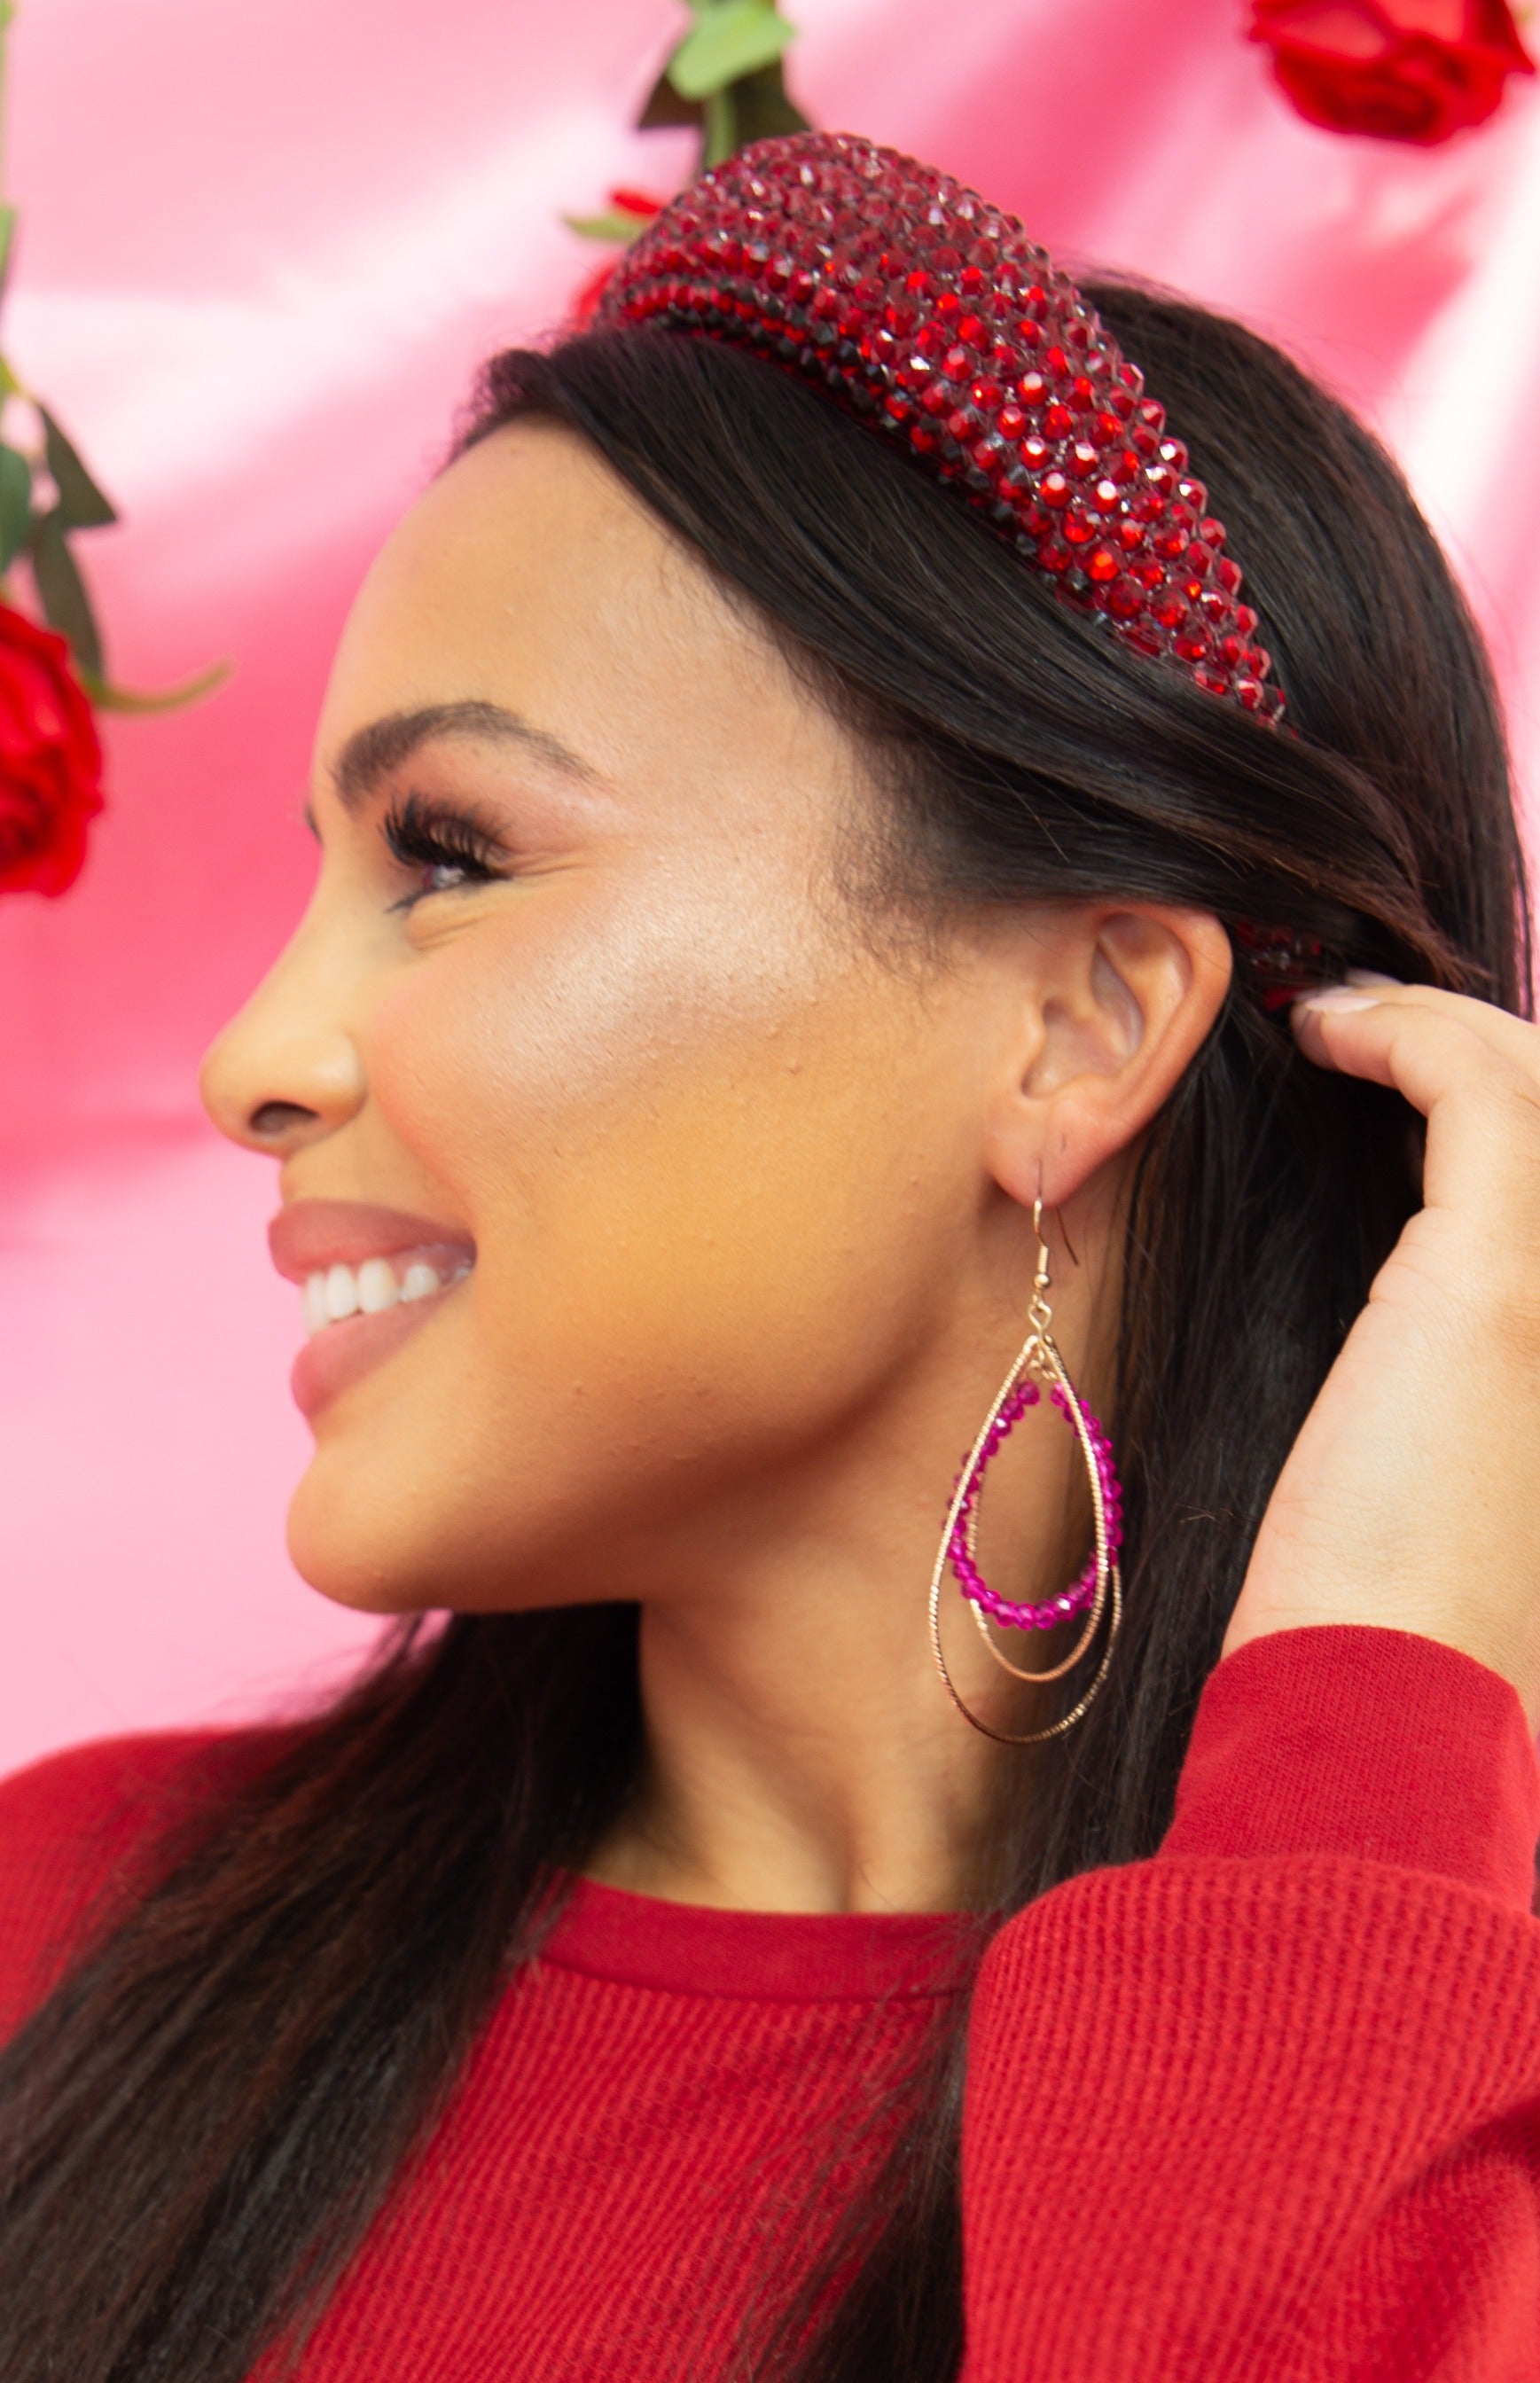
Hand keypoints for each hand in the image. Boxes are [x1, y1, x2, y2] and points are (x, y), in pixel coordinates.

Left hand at [1224, 975, 1539, 1721]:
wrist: (1389, 1709)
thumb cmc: (1388, 1613)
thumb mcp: (1438, 1456)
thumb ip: (1443, 1355)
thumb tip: (1400, 1296)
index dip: (1505, 1107)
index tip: (1401, 1076)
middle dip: (1482, 1050)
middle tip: (1370, 1030)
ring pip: (1537, 1079)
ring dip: (1439, 1027)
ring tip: (1340, 1022)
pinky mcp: (1500, 1278)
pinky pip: (1473, 1087)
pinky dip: (1405, 1034)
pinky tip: (1327, 1034)